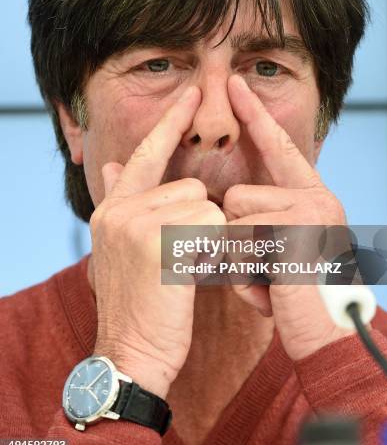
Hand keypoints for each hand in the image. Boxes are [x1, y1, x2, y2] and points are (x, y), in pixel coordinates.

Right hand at [88, 86, 225, 397]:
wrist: (131, 352)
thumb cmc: (140, 301)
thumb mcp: (120, 247)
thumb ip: (122, 201)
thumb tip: (115, 164)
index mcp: (114, 207)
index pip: (148, 154)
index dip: (171, 123)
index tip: (193, 92)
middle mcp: (119, 208)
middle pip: (190, 188)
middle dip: (200, 222)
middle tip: (180, 261)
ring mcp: (135, 222)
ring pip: (205, 206)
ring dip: (208, 239)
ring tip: (184, 271)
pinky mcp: (158, 240)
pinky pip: (211, 225)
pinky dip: (214, 250)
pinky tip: (190, 275)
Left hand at [223, 75, 353, 360]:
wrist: (325, 337)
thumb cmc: (296, 295)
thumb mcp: (281, 248)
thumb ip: (260, 218)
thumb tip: (224, 200)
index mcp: (312, 196)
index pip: (278, 147)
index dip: (254, 114)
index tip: (234, 82)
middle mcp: (317, 198)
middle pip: (239, 196)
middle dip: (240, 240)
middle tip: (270, 271)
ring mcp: (310, 212)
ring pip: (234, 218)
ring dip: (240, 258)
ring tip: (270, 281)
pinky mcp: (296, 230)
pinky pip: (238, 241)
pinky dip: (244, 273)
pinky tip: (272, 291)